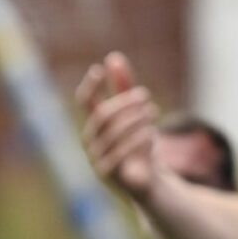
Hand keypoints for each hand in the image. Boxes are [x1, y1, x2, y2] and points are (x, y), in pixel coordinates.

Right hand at [75, 52, 158, 200]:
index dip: (90, 86)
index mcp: (94, 124)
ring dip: (134, 119)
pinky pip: (118, 155)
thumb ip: (123, 86)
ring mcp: (96, 158)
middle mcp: (90, 140)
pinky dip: (136, 141)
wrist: (148, 181)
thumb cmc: (138, 143)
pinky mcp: (107, 174)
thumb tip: (113, 57)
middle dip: (124, 103)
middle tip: (146, 95)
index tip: (98, 69)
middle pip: (103, 115)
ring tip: (153, 112)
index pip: (84, 102)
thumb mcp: (134, 112)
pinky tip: (150, 133)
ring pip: (112, 133)